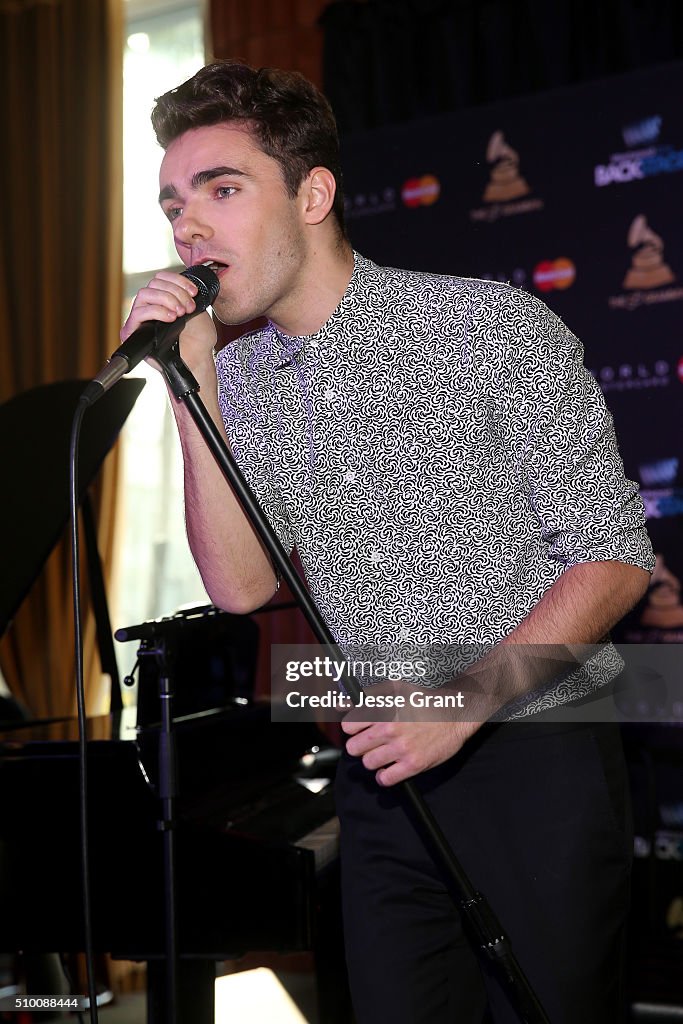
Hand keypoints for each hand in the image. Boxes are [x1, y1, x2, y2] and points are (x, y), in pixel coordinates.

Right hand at [121, 270, 216, 376]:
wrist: (197, 358)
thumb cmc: (197, 338)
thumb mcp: (196, 308)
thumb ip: (185, 293)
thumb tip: (181, 283)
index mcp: (162, 298)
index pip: (161, 278)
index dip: (177, 280)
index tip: (194, 292)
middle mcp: (148, 306)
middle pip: (153, 284)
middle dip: (175, 293)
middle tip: (188, 308)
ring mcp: (139, 318)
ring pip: (144, 294)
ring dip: (166, 300)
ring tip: (180, 314)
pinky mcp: (132, 331)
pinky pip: (139, 313)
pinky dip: (157, 311)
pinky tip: (171, 318)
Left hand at [342, 704, 477, 786]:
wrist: (455, 713)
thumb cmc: (424, 700)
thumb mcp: (394, 688)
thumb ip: (365, 696)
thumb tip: (339, 705)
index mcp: (382, 709)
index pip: (348, 726)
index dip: (353, 728)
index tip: (361, 729)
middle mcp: (389, 729)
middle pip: (354, 747)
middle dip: (360, 746)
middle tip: (372, 743)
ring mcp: (401, 748)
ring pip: (368, 763)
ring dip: (373, 760)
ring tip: (384, 754)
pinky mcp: (413, 764)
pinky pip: (386, 779)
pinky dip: (384, 777)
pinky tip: (390, 768)